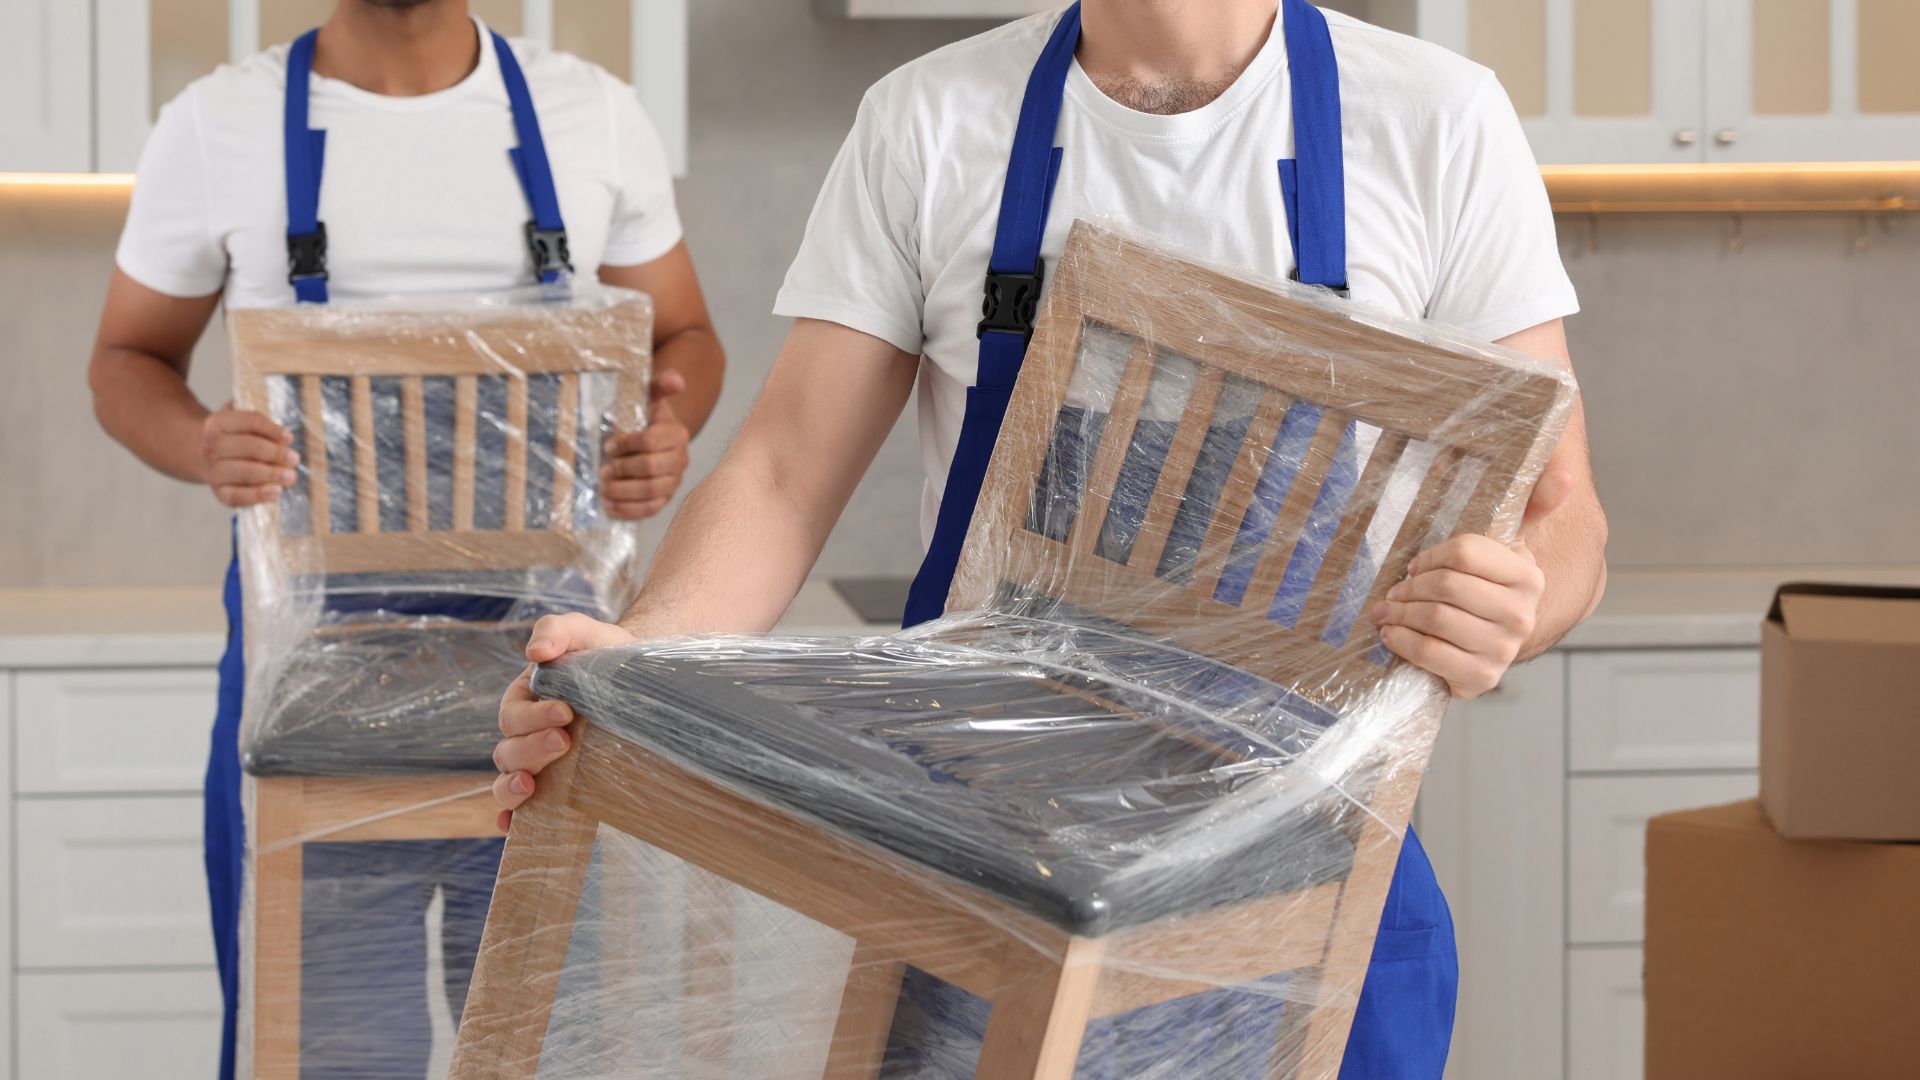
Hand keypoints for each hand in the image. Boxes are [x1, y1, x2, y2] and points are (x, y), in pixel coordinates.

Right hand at [201, 402, 297, 506]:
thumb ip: (263, 426)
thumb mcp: (244, 422)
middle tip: (294, 459)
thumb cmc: (236, 438)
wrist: (208, 458)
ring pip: (246, 472)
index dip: (274, 430)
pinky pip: (238, 496)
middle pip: (250, 447)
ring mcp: (212, 470)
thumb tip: (285, 443)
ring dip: (272, 474)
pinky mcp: (218, 491)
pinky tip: (276, 492)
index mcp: (218, 422)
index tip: (289, 438)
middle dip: (277, 453)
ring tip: (291, 476)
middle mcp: (211, 445)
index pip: (252, 422)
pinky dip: (259, 495)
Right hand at [492, 612, 636, 830]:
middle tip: (565, 740)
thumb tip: (534, 653)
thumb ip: (556, 631)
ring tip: (532, 787)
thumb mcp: (583, 632)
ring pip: (508, 781)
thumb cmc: (604, 652)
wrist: (638, 676)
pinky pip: (526, 807)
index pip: (514, 716)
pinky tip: (516, 826)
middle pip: (508, 752)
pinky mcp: (557, 784)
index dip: (533, 718)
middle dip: (532, 750)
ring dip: (513, 788)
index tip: (566, 711)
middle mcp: (525, 735)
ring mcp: (538, 762)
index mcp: (524, 700)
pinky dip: (514, 817)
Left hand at [600, 368, 691, 519]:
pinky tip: (610, 506)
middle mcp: (680, 459)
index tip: (608, 446)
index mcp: (676, 433)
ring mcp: (674, 481)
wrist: (655, 437)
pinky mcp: (666, 498)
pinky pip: (651, 509)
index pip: (650, 441)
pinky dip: (629, 510)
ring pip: (650, 491)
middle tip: (602, 471)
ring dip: (623, 492)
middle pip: (650, 468)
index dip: (626, 444)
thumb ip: (661, 384)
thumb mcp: (651, 396)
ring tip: (602, 489)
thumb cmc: (647, 416)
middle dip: (622, 470)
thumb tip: (677, 381)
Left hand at [1371, 466, 1571, 698]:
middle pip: (1447, 586)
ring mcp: (1503, 649)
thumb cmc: (1484, 592)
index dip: (1431, 557)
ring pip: (1434, 618)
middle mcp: (1521, 614)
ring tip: (1388, 609)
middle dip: (1410, 587)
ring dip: (1400, 612)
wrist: (1483, 648)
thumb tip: (1563, 476)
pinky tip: (1392, 633)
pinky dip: (1401, 641)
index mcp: (1528, 577)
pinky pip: (1429, 653)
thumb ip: (1530, 508)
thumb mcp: (1504, 551)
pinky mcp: (1481, 677)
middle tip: (1395, 589)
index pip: (1465, 553)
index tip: (1416, 564)